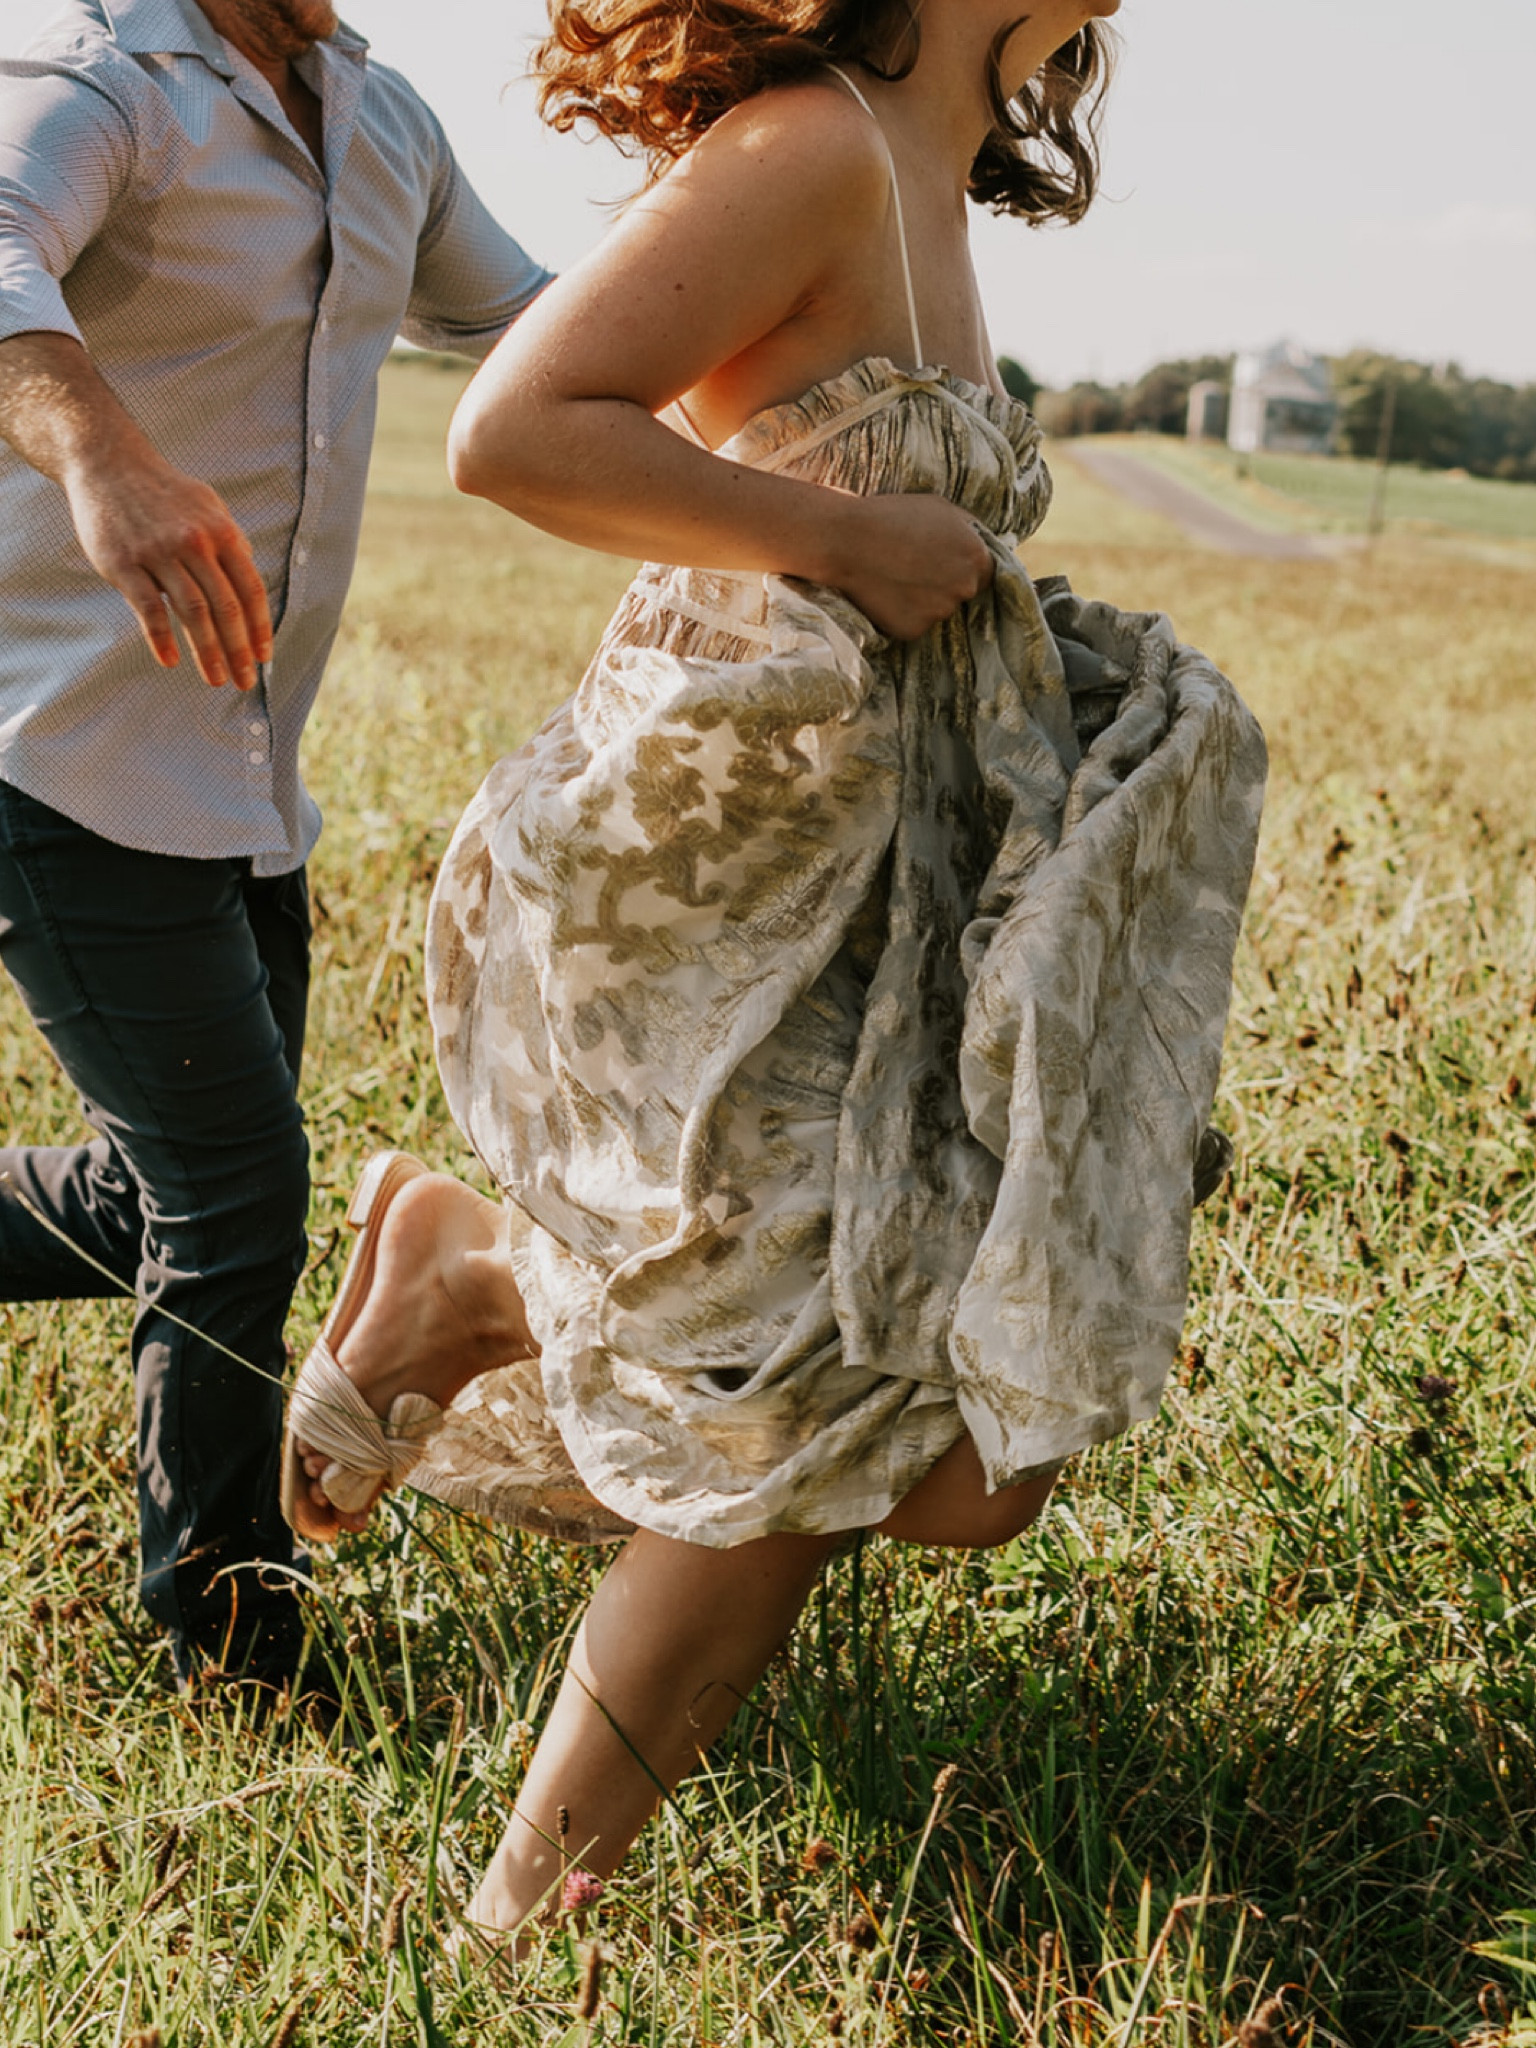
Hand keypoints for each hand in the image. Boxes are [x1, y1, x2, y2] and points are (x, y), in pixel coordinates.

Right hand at [62, 442, 272, 689]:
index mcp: (221, 533)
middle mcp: (194, 543)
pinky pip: (148, 609)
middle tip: (245, 681)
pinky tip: (170, 661)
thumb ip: (230, 540)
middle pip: (225, 608)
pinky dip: (161, 639)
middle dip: (238, 650)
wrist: (108, 463)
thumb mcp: (208, 506)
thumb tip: (250, 571)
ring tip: (216, 679)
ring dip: (207, 652)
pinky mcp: (123, 563)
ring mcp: (158, 553)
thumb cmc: (164, 492)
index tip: (264, 657)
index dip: (259, 627)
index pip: (250, 590)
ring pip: (192, 612)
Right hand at [830, 492, 995, 640]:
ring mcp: (939, 612)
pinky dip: (903, 613)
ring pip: (938, 610)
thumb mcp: (940, 508)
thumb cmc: (893, 516)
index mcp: (977, 557)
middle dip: (945, 583)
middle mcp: (964, 588)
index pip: (984, 572)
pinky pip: (914, 624)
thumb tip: (980, 543)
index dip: (962, 566)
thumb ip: (967, 530)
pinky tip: (885, 593)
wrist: (848, 540)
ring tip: (895, 577)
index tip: (942, 561)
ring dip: (923, 599)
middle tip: (914, 568)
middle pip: (963, 593)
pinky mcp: (914, 629)